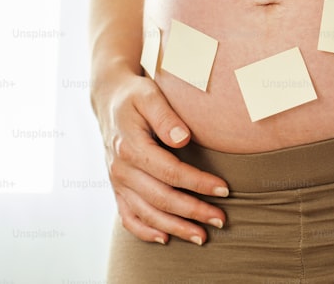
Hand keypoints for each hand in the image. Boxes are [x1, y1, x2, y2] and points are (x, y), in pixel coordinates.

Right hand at [97, 73, 228, 244]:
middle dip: (192, 211)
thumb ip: (165, 117)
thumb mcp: (149, 95)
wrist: (109, 99)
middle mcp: (121, 168)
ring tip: (202, 236)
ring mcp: (117, 181)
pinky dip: (145, 231)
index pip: (169, 171)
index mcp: (130, 146)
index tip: (224, 189)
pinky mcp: (117, 188)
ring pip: (146, 213)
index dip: (198, 183)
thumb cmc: (135, 95)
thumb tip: (183, 139)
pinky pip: (127, 217)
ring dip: (175, 228)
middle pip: (160, 198)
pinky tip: (165, 239)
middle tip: (221, 219)